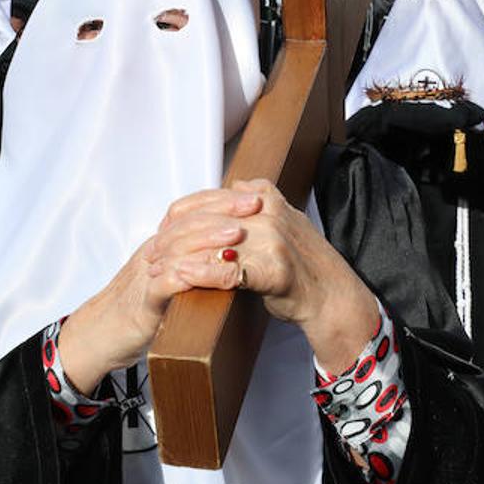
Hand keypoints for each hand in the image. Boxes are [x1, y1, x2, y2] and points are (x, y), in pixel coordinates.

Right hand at [55, 190, 261, 393]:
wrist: (100, 334)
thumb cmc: (141, 306)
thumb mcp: (169, 276)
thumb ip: (193, 259)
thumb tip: (232, 248)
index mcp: (162, 245)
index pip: (193, 212)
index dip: (223, 202)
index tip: (254, 197)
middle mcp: (155, 253)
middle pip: (187, 222)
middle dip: (223, 211)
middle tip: (253, 205)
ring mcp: (148, 276)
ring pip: (177, 248)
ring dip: (209, 238)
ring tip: (236, 234)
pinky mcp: (145, 303)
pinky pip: (164, 285)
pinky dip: (188, 276)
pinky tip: (211, 273)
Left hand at [157, 180, 376, 375]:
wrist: (331, 296)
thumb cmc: (304, 264)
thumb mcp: (286, 219)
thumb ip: (259, 202)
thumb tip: (234, 187)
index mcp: (266, 197)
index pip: (208, 199)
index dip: (179, 217)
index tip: (161, 231)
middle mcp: (268, 214)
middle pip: (205, 221)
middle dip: (173, 240)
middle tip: (152, 255)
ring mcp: (272, 240)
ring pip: (211, 245)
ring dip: (178, 259)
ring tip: (158, 270)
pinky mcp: (273, 270)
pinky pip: (227, 270)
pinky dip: (199, 276)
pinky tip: (181, 280)